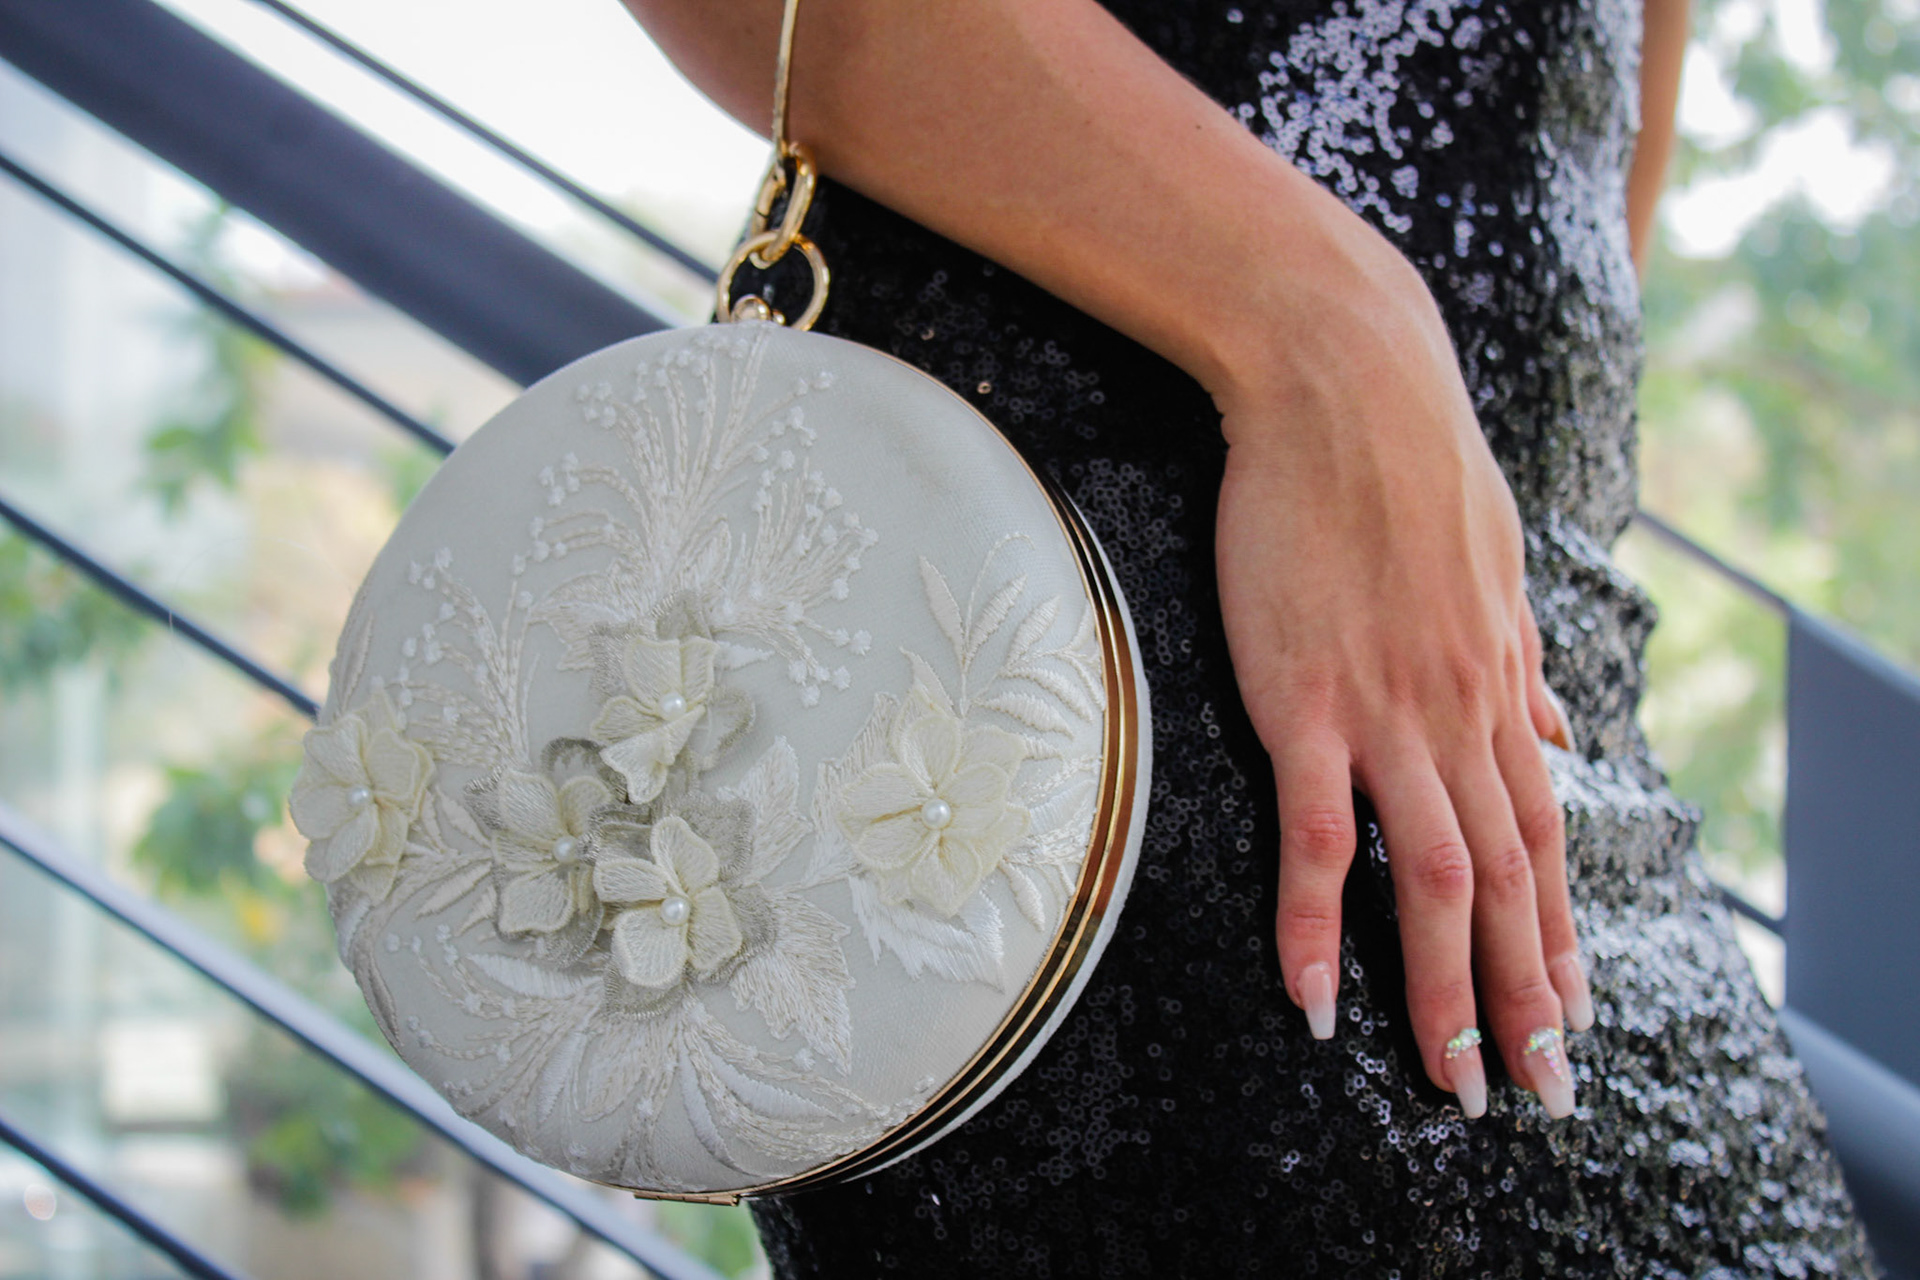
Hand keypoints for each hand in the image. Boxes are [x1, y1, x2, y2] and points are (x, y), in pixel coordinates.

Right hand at [1210, 220, 1591, 1119]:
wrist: (1343, 385)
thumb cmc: (1409, 463)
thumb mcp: (1494, 563)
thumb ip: (1522, 653)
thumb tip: (1554, 713)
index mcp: (1499, 684)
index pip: (1544, 837)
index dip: (1561, 935)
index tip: (1574, 1013)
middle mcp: (1462, 716)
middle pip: (1508, 883)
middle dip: (1527, 997)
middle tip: (1539, 1090)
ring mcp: (1387, 713)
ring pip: (1436, 879)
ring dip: (1449, 990)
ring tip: (1453, 1080)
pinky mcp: (1306, 700)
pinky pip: (1321, 834)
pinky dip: (1319, 922)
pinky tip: (1317, 994)